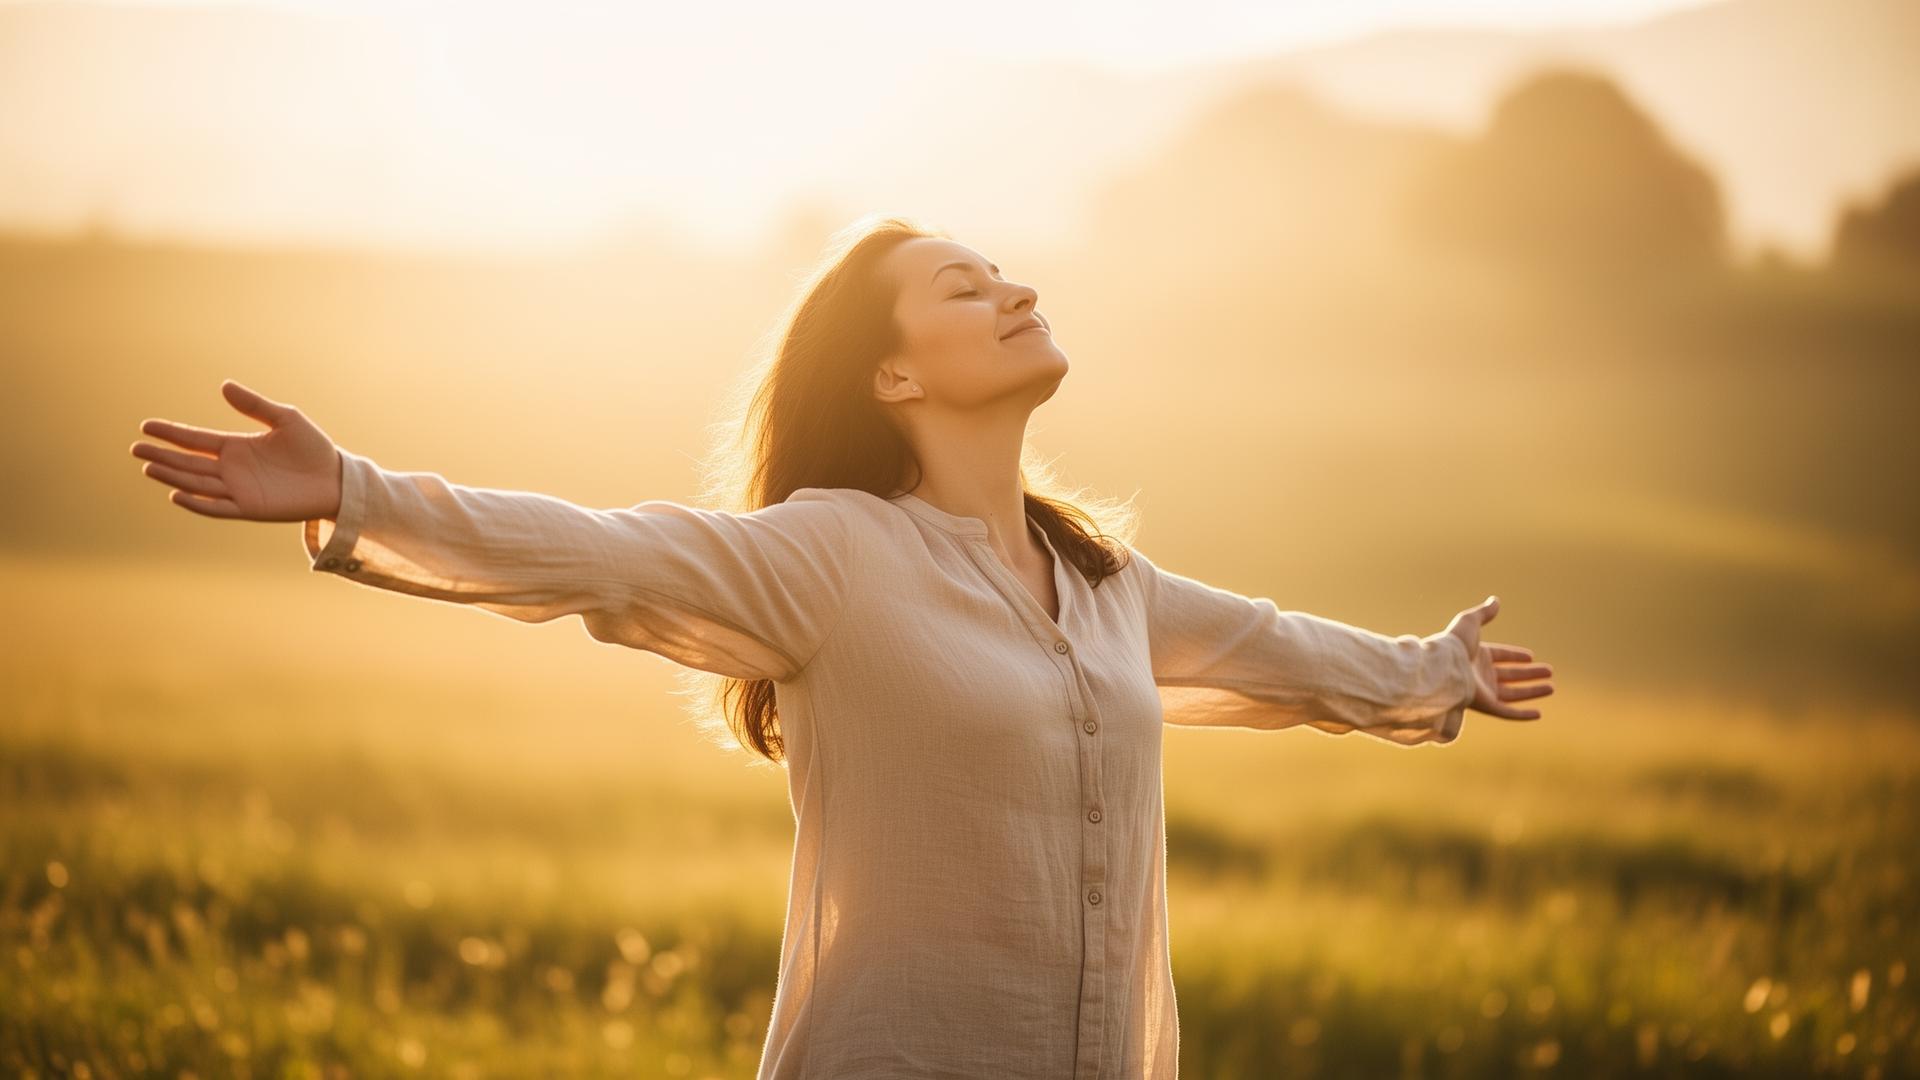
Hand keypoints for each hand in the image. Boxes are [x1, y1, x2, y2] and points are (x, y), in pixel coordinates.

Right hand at [129, 380, 342, 521]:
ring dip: (173, 476)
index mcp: (237, 446)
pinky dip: (197, 502)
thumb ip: (254, 405)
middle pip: (189, 462)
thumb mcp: (285, 419)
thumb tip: (223, 386)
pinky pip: (217, 507)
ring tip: (148, 466)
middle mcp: (232, 469)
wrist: (336, 479)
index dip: (171, 433)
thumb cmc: (313, 448)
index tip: (146, 426)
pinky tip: (176, 493)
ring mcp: (239, 489)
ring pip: (197, 483)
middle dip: (163, 455)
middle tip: (135, 448)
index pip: (195, 439)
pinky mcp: (250, 508)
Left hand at [1444, 595, 1553, 720]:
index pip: (1500, 656)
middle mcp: (1480, 674)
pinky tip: (1539, 714)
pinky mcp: (1486, 706)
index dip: (1515, 656)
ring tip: (1551, 687)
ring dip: (1532, 691)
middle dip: (1529, 674)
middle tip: (1549, 671)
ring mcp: (1483, 691)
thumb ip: (1484, 613)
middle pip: (1510, 675)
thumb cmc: (1455, 643)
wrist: (1444, 667)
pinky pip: (1508, 713)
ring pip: (1513, 694)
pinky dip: (1523, 715)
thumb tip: (1495, 600)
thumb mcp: (1470, 621)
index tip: (1531, 656)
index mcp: (1476, 655)